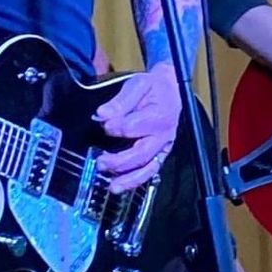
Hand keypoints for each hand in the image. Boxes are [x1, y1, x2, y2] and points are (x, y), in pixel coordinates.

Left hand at [95, 61, 179, 191]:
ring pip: (148, 168)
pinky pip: (149, 171)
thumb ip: (120, 101)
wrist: (170, 91)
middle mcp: (164, 135)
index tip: (102, 122)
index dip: (115, 127)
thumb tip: (102, 114)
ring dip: (129, 179)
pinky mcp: (159, 154)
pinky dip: (135, 181)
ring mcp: (163, 147)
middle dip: (120, 161)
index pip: (133, 126)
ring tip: (113, 186)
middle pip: (142, 153)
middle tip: (100, 162)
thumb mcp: (138, 84)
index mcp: (160, 115)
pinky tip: (120, 185)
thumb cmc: (153, 88)